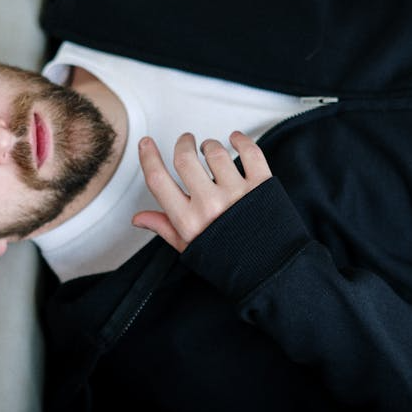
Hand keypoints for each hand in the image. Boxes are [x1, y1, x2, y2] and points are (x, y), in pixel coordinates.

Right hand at [133, 132, 271, 251]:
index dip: (148, 157)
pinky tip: (236, 140)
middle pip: (184, 158)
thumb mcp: (192, 248)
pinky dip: (240, 140)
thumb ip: (165, 228)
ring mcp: (237, 193)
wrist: (271, 271)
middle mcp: (211, 205)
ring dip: (210, 145)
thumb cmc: (232, 261)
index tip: (146, 145)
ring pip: (215, 152)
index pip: (158, 180)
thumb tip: (140, 218)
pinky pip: (249, 152)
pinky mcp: (262, 185)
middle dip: (183, 143)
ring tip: (211, 149)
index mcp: (189, 221)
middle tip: (186, 141)